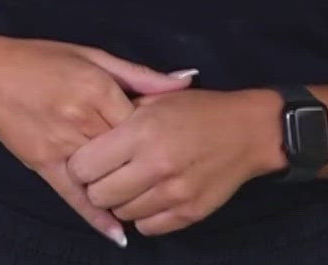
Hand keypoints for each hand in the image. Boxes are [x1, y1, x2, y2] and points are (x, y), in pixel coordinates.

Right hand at [0, 36, 196, 245]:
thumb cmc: (42, 59)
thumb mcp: (93, 57)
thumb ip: (140, 75)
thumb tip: (186, 81)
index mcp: (97, 88)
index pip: (142, 122)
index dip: (158, 134)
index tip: (170, 140)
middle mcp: (80, 118)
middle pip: (126, 152)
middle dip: (143, 162)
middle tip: (165, 172)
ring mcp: (61, 144)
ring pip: (104, 176)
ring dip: (125, 189)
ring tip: (150, 202)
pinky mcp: (43, 163)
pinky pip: (73, 195)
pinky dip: (96, 216)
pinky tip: (118, 235)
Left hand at [66, 87, 283, 236]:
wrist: (247, 131)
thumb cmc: (196, 111)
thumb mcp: (153, 99)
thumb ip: (117, 115)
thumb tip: (84, 133)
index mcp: (141, 132)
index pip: (84, 165)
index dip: (80, 164)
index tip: (88, 160)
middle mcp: (156, 165)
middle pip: (98, 195)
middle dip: (96, 186)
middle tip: (108, 174)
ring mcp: (175, 192)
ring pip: (122, 214)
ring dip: (121, 202)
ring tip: (132, 183)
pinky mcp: (191, 213)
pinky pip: (148, 228)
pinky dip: (143, 216)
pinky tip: (150, 197)